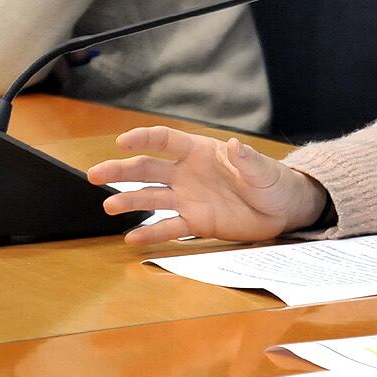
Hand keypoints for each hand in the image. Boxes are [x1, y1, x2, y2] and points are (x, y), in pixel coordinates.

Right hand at [87, 126, 328, 246]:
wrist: (282, 210)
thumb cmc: (273, 181)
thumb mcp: (263, 169)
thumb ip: (247, 160)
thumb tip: (235, 146)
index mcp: (200, 151)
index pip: (166, 140)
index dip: (143, 138)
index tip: (121, 141)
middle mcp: (188, 173)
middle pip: (148, 168)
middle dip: (121, 170)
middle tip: (94, 174)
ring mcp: (189, 198)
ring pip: (152, 198)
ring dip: (129, 201)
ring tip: (108, 208)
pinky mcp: (196, 222)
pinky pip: (168, 228)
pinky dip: (150, 232)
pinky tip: (131, 238)